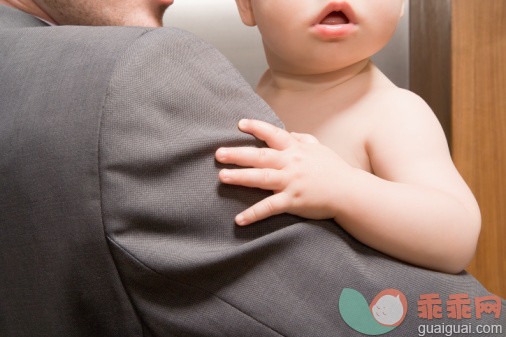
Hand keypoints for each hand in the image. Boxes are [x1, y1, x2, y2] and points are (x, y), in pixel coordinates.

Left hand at [215, 119, 354, 225]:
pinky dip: (254, 214)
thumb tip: (290, 132)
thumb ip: (303, 139)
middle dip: (238, 154)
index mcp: (296, 149)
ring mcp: (292, 182)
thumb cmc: (334, 169)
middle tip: (218, 154)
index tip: (239, 124)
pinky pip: (270, 207)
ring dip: (240, 177)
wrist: (350, 192)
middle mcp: (291, 163)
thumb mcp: (320, 148)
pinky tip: (239, 219)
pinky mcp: (293, 201)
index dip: (256, 128)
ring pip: (261, 178)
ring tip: (222, 177)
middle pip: (260, 156)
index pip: (273, 134)